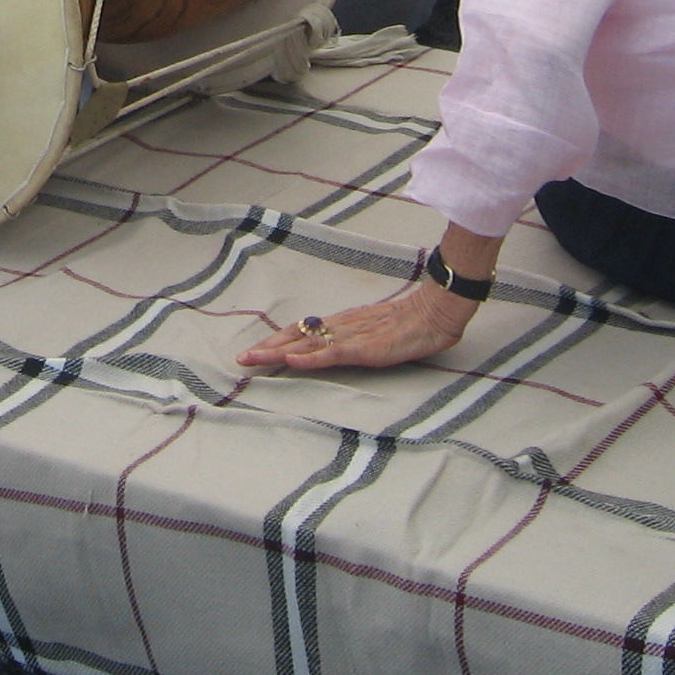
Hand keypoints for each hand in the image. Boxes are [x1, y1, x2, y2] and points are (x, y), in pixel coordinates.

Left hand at [238, 281, 473, 372]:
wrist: (433, 313)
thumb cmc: (409, 324)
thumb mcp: (375, 332)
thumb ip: (355, 338)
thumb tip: (336, 346)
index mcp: (342, 324)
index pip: (302, 332)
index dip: (277, 342)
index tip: (255, 350)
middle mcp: (339, 327)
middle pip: (296, 337)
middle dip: (267, 348)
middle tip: (241, 359)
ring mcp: (350, 336)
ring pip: (306, 344)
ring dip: (277, 353)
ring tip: (253, 359)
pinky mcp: (363, 348)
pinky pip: (331, 353)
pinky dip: (309, 358)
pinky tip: (291, 361)